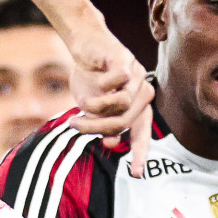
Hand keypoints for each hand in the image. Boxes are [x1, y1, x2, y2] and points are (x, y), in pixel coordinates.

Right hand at [65, 17, 153, 174]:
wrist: (85, 44)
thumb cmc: (90, 76)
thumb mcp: (92, 106)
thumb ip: (103, 123)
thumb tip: (112, 142)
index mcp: (137, 106)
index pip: (142, 133)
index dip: (140, 153)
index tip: (137, 174)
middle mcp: (142, 92)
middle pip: (125, 121)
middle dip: (97, 127)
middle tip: (75, 126)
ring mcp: (137, 75)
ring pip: (123, 105)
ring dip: (97, 109)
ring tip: (82, 105)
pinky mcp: (126, 60)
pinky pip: (117, 83)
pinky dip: (101, 87)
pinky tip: (95, 80)